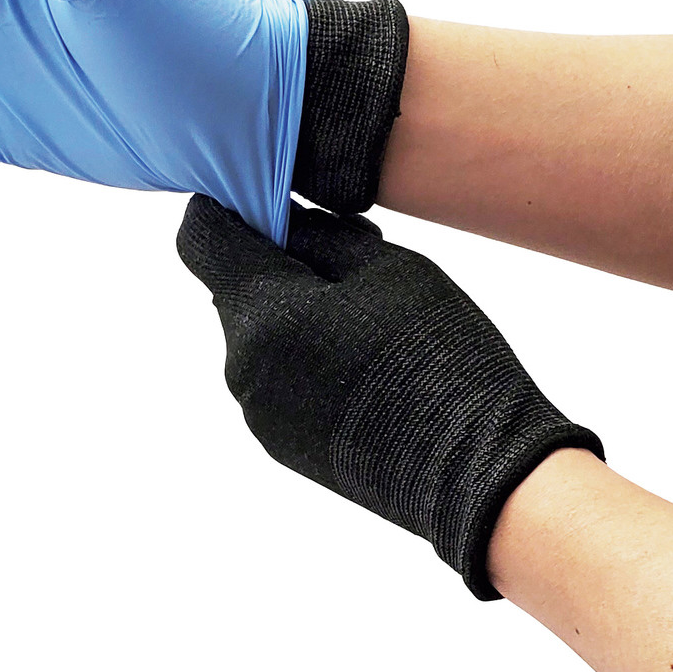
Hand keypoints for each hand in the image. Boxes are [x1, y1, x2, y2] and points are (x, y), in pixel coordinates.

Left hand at [177, 194, 603, 598]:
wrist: (471, 469)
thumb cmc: (439, 356)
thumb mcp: (386, 268)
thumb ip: (317, 234)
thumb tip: (278, 218)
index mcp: (262, 312)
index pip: (201, 238)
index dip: (227, 208)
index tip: (267, 202)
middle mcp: (241, 363)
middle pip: (233, 288)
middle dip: (275, 265)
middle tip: (348, 268)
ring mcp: (255, 409)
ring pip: (255, 334)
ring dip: (290, 315)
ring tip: (365, 329)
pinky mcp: (275, 441)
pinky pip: (272, 378)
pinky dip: (299, 360)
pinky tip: (359, 372)